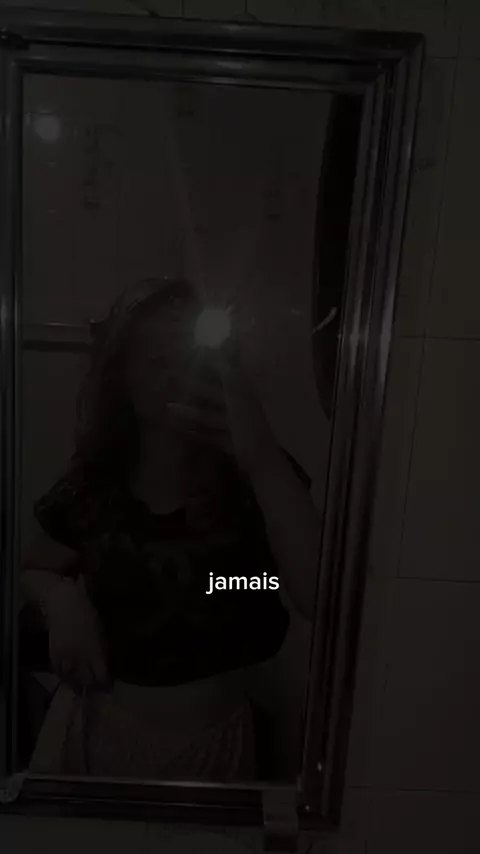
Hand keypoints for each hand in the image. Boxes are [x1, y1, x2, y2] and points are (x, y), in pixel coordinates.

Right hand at [43, 577, 109, 693]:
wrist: (66, 605)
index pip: (102, 674)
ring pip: (71, 678)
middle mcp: (80, 657)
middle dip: (92, 686)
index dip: (105, 684)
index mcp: (95, 651)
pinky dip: (63, 676)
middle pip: (86, 680)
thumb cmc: (87, 614)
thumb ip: (101, 649)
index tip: (108, 688)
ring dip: (76, 685)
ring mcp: (66, 656)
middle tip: (95, 691)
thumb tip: (103, 663)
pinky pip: (58, 670)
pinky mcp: (54, 653)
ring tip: (80, 689)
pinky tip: (66, 678)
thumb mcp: (100, 632)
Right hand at [166, 341, 276, 474]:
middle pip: (215, 394)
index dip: (212, 359)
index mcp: (243, 392)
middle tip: (171, 381)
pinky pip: (211, 434)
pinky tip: (180, 429)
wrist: (261, 465)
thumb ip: (229, 369)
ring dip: (190, 411)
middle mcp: (239, 406)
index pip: (226, 370)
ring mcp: (235, 426)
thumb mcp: (237, 396)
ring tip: (168, 407)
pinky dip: (197, 431)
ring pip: (210, 415)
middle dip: (195, 387)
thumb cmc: (249, 427)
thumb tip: (225, 335)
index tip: (192, 350)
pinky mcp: (230, 444)